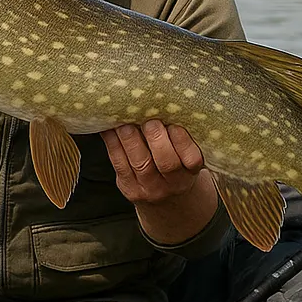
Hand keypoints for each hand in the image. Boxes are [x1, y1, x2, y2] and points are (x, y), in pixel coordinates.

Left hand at [101, 121, 218, 244]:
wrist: (166, 199)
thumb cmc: (177, 163)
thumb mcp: (186, 153)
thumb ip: (180, 134)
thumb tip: (162, 102)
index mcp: (192, 171)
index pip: (191, 158)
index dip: (181, 139)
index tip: (173, 121)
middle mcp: (173, 182)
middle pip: (166, 162)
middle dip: (156, 136)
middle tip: (148, 117)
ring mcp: (149, 188)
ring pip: (139, 163)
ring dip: (130, 138)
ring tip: (124, 119)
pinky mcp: (128, 188)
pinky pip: (119, 163)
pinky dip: (113, 142)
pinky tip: (109, 127)